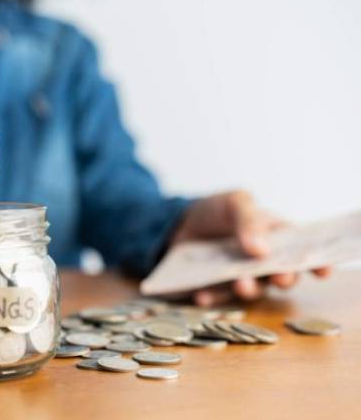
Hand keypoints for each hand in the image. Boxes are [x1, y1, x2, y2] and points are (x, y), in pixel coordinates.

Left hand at [172, 191, 330, 305]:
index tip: (323, 271)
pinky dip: (212, 297)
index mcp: (275, 237)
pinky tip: (201, 294)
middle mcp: (263, 262)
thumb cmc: (214, 211)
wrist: (177, 224)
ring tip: (240, 284)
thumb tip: (261, 250)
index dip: (316, 262)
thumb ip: (248, 220)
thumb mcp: (233, 203)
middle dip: (284, 278)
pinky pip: (218, 298)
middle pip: (282, 275)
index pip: (301, 250)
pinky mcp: (217, 289)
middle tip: (279, 277)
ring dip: (249, 289)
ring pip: (253, 290)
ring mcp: (241, 278)